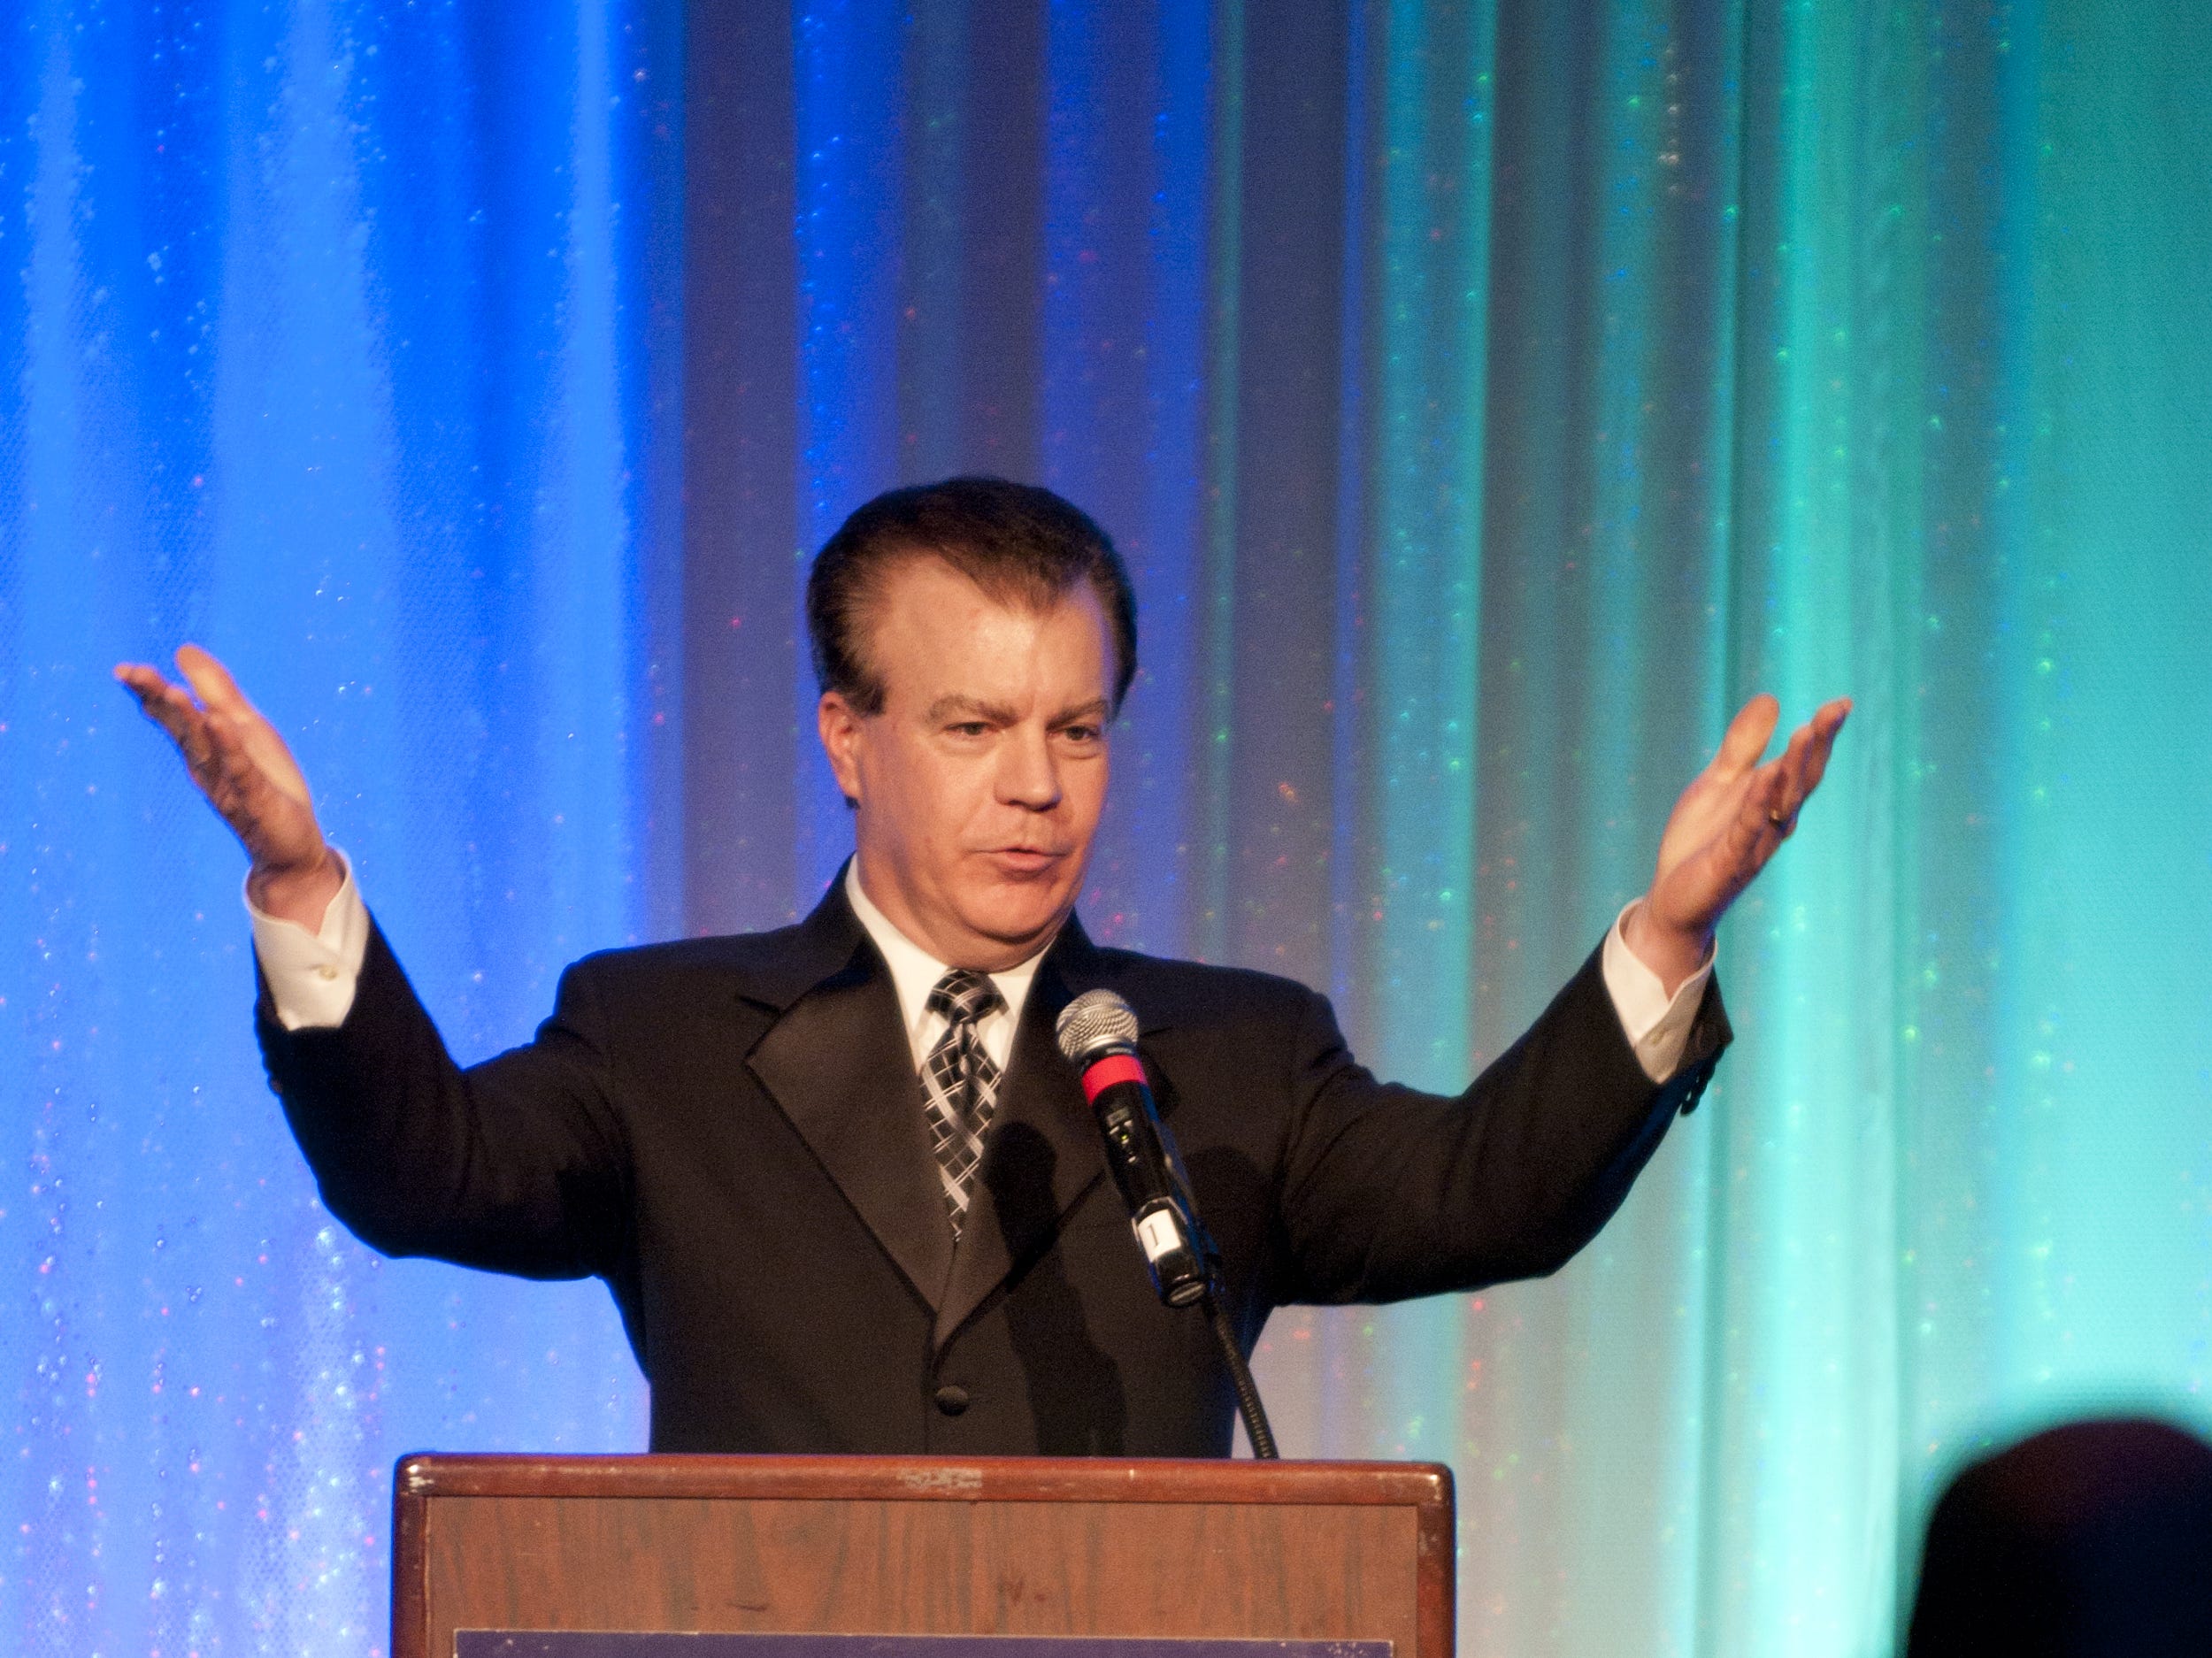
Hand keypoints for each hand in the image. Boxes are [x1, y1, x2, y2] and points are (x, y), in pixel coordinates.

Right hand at [114, 645, 341, 928]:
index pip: (175, 718)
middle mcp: (211, 767)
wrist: (291, 849)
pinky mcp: (257, 800)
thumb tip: (184, 650)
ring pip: (207, 749)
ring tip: (173, 691)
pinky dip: (230, 748)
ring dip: (189, 720)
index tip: (125, 671)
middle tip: (131, 674)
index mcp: (206, 749)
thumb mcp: (246, 730)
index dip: (152, 694)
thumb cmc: (268, 785)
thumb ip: (217, 693)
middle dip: (159, 701)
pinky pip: (241, 771)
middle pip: (182, 729)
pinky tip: (220, 724)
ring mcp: (232, 785)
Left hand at [1625, 693, 1851, 992]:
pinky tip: (1766, 776)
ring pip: (1782, 803)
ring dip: (1794, 768)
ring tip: (1807, 731)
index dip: (1822, 735)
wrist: (1674, 900)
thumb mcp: (1718, 783)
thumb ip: (1743, 747)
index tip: (1842, 704)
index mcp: (1771, 801)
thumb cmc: (1701, 842)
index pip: (1803, 765)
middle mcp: (1772, 822)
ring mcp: (1755, 843)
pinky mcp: (1730, 862)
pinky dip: (1757, 803)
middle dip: (1817, 746)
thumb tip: (1771, 698)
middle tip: (1834, 711)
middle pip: (1802, 781)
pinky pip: (1747, 829)